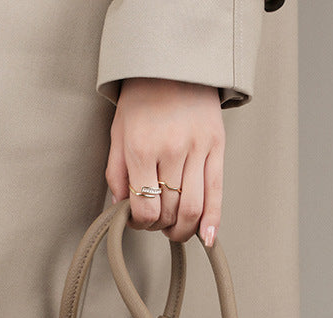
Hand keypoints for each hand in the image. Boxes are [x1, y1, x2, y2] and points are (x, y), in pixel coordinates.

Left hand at [105, 77, 224, 246]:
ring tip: (176, 228)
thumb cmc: (141, 100)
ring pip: (193, 208)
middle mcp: (171, 150)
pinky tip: (207, 238)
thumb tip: (120, 209)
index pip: (145, 208)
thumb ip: (116, 174)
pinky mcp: (217, 148)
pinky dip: (212, 221)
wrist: (174, 64)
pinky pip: (216, 193)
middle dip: (161, 227)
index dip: (141, 224)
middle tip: (157, 223)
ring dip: (184, 229)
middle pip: (170, 211)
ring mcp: (197, 149)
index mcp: (141, 148)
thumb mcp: (118, 133)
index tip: (139, 221)